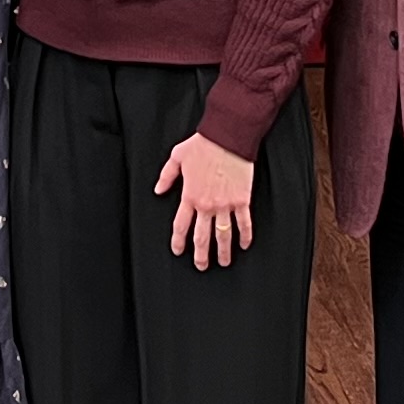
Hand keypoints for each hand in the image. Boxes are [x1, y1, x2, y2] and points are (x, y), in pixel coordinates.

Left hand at [154, 134, 256, 268]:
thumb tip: (158, 190)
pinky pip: (244, 223)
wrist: (228, 137)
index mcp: (190, 195)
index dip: (179, 241)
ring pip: (223, 235)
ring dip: (222, 252)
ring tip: (223, 262)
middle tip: (201, 266)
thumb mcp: (177, 157)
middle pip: (201, 236)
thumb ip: (166, 176)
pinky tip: (244, 245)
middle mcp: (206, 205)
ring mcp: (225, 204)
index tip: (178, 250)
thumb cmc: (203, 144)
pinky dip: (245, 236)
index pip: (181, 225)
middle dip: (200, 254)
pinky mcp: (242, 200)